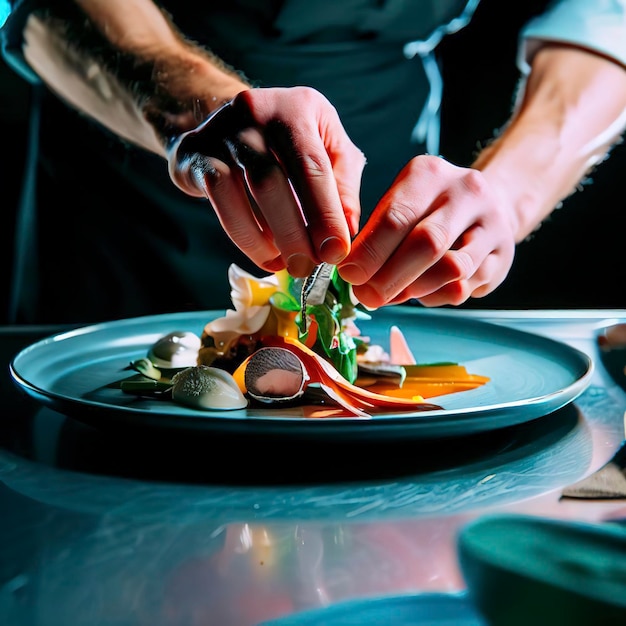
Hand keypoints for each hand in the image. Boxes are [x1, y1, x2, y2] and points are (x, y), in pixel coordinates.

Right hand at [168, 87, 365, 276]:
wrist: (231, 120)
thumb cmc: (291, 142)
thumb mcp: (328, 149)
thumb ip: (343, 186)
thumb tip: (347, 230)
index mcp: (298, 107)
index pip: (313, 166)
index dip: (325, 214)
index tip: (336, 252)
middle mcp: (256, 111)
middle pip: (271, 181)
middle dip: (292, 233)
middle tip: (308, 267)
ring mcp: (220, 131)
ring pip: (239, 192)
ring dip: (264, 239)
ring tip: (286, 264)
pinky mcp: (196, 153)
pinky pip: (219, 199)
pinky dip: (244, 234)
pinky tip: (264, 253)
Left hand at [338, 155, 516, 307]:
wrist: (487, 205)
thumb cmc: (428, 209)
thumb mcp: (399, 204)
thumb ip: (376, 235)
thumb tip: (354, 275)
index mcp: (429, 173)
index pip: (396, 216)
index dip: (370, 252)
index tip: (350, 275)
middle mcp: (466, 191)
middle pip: (427, 243)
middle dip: (390, 276)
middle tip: (367, 296)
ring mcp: (491, 222)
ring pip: (452, 269)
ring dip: (415, 289)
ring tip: (393, 294)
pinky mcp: (504, 254)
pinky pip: (465, 286)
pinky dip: (436, 296)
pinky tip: (422, 293)